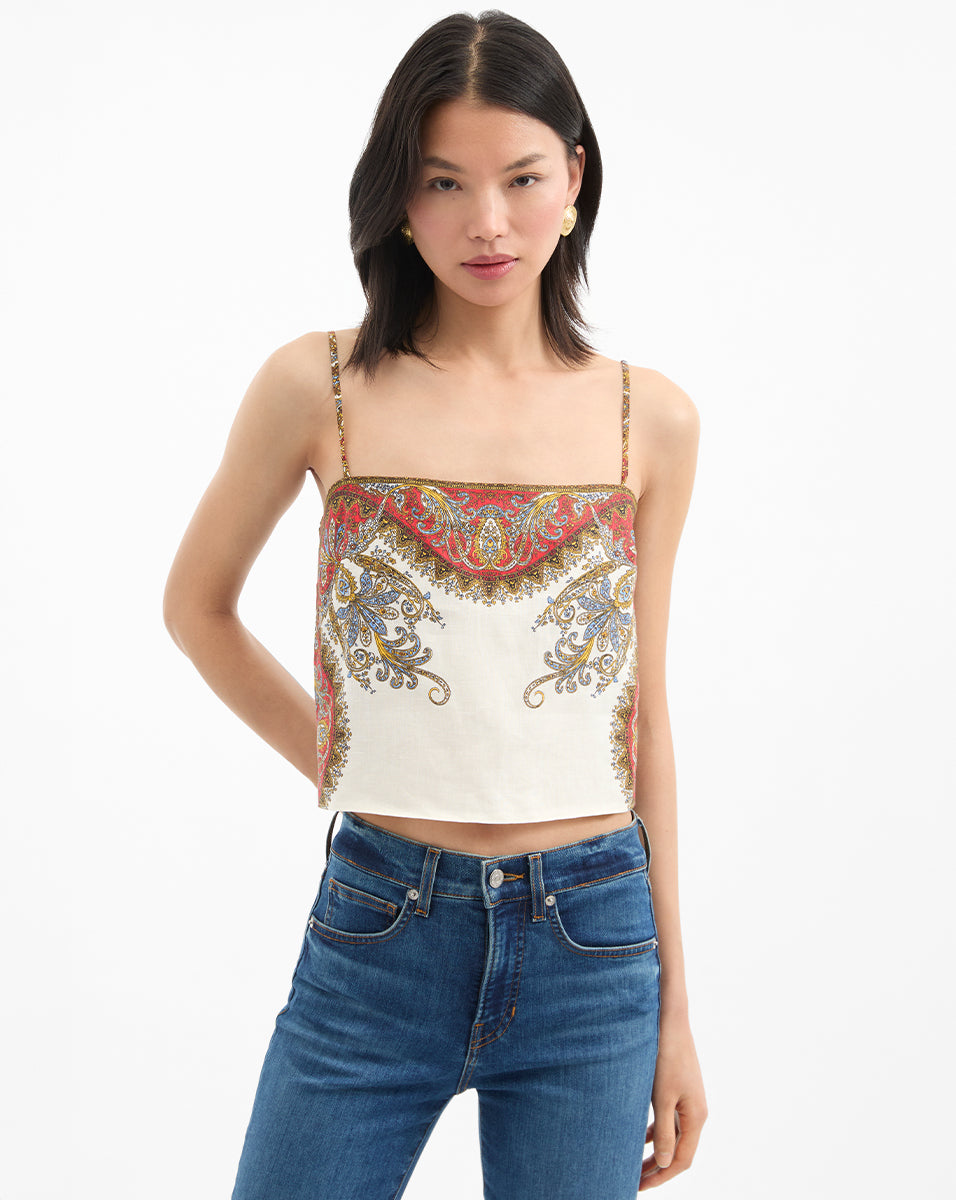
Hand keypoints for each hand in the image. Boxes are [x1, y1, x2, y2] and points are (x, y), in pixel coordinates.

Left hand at [639, 1013, 706, 1188]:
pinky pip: (669, 1120)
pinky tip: (640, 1137)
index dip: (662, 1176)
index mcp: (696, 1116)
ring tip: (635, 1165)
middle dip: (657, 1168)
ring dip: (655, 1152)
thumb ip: (663, 1132)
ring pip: (673, 1136)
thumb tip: (664, 1163)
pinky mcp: (679, 1089)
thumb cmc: (665, 1055)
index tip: (640, 1186)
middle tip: (633, 1181)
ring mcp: (688, 1100)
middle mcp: (696, 1111)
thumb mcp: (661, 1097)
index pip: (682, 1159)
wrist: (669, 1019)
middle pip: (679, 1150)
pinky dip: (655, 1132)